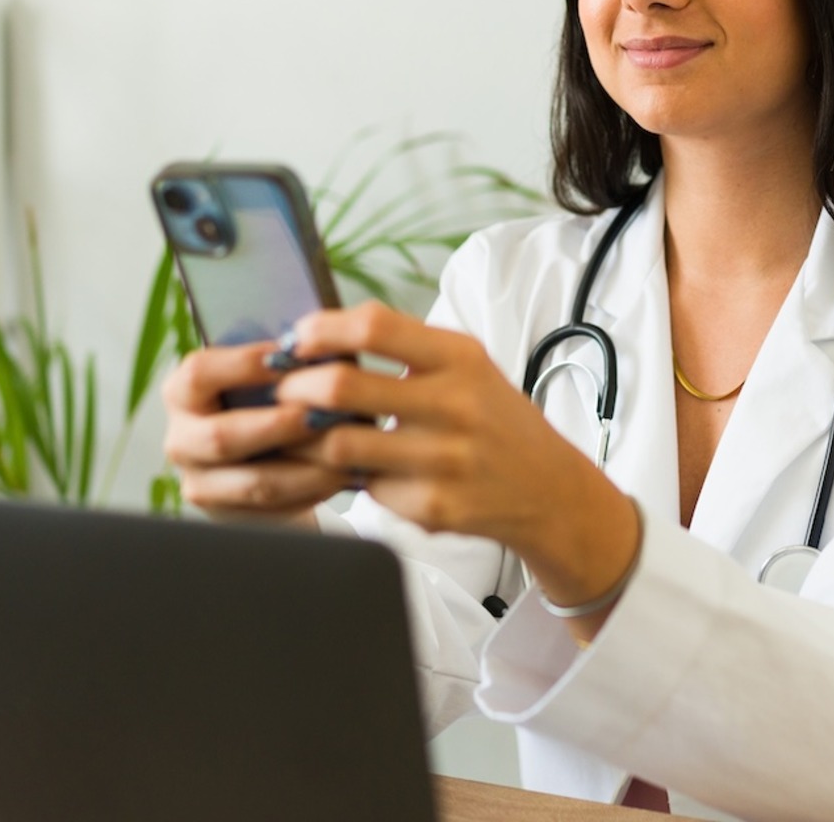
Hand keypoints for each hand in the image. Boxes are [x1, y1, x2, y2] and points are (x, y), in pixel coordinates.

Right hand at [161, 340, 361, 524]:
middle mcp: (182, 439)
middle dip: (276, 426)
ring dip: (305, 468)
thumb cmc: (269, 396)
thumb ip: (283, 360)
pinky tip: (341, 475)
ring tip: (345, 451)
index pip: (199, 373)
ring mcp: (201, 482)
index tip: (287, 356)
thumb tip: (325, 343)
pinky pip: (273, 511)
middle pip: (221, 437)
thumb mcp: (267, 373)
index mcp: (183, 392)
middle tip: (318, 415)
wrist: (265, 451)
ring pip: (254, 483)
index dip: (242, 364)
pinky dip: (312, 493)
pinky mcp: (228, 516)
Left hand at [273, 302, 640, 611]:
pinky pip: (363, 487)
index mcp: (460, 358)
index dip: (323, 330)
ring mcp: (442, 460)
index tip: (299, 338)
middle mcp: (454, 405)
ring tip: (300, 431)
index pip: (374, 326)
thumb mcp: (467, 366)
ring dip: (306, 438)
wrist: (549, 489)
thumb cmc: (494, 418)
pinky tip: (350, 470)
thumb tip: (321, 337)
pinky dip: (347, 478)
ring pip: (338, 445)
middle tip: (285, 390)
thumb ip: (406, 348)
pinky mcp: (431, 507)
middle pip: (343, 386)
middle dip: (296, 387)